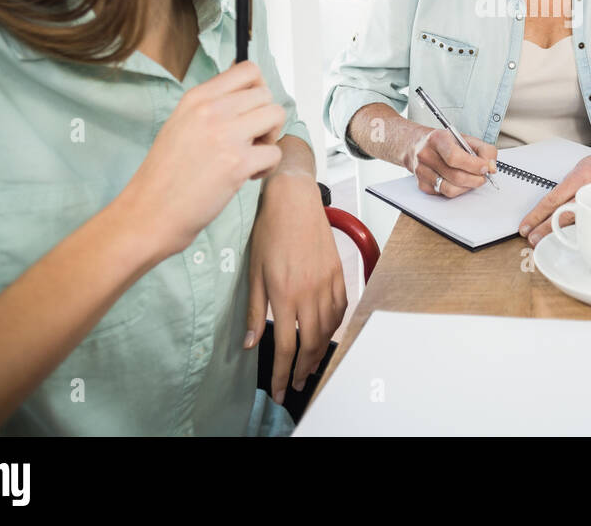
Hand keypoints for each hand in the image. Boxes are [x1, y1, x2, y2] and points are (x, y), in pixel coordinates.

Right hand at [123, 60, 285, 256]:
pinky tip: (246, 176)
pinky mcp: (237, 163)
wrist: (149, 212)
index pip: (247, 70)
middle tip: (249, 140)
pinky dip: (267, 167)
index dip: (258, 89)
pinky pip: (275, 152)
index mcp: (197, 98)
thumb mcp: (181, 124)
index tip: (251, 110)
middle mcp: (211, 110)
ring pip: (276, 116)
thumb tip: (246, 93)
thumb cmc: (164, 174)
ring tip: (250, 155)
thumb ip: (211, 106)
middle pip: (266, 94)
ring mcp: (225, 135)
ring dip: (270, 138)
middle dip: (265, 117)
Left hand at [244, 173, 347, 405]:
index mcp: (284, 295)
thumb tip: (250, 342)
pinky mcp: (338, 273)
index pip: (285, 346)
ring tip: (309, 365)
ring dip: (319, 352)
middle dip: (302, 369)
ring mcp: (327, 283)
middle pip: (310, 344)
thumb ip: (253, 310)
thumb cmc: (270, 231)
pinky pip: (341, 309)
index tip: (280, 390)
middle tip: (296, 384)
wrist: (294, 201)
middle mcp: (309, 293)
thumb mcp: (253, 272)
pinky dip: (334, 327)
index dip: (282, 373)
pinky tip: (326, 334)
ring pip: (328, 330)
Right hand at [406, 128, 497, 198]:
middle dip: (475, 179)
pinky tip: (459, 181)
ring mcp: (422, 171)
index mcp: (437, 139)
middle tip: (483, 176)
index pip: (454, 157)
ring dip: (467, 187)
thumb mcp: (465, 138)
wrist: (417, 145)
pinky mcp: (422, 185)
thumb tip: (491, 167)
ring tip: (473, 179)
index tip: (484, 167)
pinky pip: (444, 194)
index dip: (473, 165)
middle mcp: (426, 155)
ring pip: (450, 189)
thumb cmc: (444, 142)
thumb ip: (484, 150)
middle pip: (455, 176)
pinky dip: (457, 190)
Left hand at [518, 146, 590, 246]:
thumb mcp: (582, 168)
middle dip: (545, 230)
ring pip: (579, 224)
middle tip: (533, 239)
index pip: (552, 200)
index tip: (526, 226)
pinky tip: (573, 240)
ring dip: (561, 235)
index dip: (536, 216)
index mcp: (581, 177)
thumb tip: (551, 206)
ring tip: (547, 242)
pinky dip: (583, 234)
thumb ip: (568, 187)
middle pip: (563, 215)